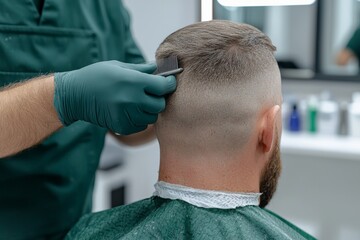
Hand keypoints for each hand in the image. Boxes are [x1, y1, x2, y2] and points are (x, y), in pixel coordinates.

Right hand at [54, 61, 175, 134]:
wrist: (74, 95)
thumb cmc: (96, 76)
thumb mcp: (119, 67)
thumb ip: (141, 70)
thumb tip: (158, 68)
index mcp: (133, 82)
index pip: (164, 86)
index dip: (169, 83)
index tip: (169, 81)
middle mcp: (132, 100)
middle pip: (160, 104)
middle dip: (159, 98)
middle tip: (152, 92)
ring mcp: (127, 115)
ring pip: (152, 117)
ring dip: (149, 110)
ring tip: (138, 101)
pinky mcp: (122, 126)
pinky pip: (141, 126)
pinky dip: (139, 119)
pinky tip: (129, 110)